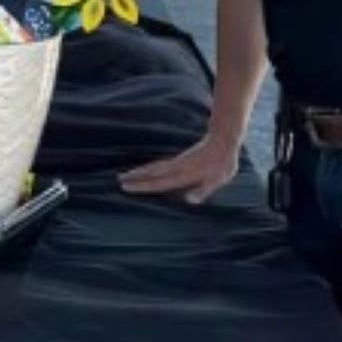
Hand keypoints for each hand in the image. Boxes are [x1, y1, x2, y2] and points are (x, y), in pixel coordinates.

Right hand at [117, 132, 238, 204]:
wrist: (223, 140)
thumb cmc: (222, 163)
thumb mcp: (218, 179)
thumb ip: (203, 190)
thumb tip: (188, 201)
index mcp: (185, 174)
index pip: (160, 182)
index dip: (143, 185)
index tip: (127, 186)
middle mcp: (177, 167)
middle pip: (152, 173)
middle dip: (135, 177)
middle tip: (119, 180)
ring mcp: (177, 162)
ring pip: (154, 167)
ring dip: (140, 171)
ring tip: (126, 175)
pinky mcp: (179, 159)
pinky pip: (160, 165)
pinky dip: (149, 168)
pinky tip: (146, 171)